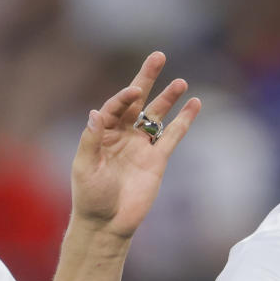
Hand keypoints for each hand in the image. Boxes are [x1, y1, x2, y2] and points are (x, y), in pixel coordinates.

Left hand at [71, 51, 200, 238]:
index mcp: (101, 134)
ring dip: (168, 98)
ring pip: (156, 116)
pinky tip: (194, 104)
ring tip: (180, 81)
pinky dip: (184, 121)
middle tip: (158, 56)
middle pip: (137, 101)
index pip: (114, 107)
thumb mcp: (85, 167)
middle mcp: (121, 135)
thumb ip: (91, 140)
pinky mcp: (157, 160)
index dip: (123, 97)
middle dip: (146, 79)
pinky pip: (173, 136)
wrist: (107, 224)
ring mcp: (140, 146)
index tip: (134, 90)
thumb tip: (95, 112)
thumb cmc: (90, 196)